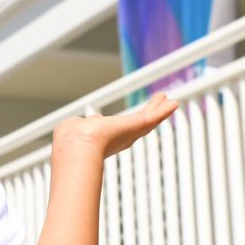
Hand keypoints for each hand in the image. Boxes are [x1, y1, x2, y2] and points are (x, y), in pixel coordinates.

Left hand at [52, 92, 177, 158]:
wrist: (77, 145)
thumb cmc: (71, 140)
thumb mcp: (77, 127)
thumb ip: (86, 124)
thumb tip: (92, 119)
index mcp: (107, 139)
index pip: (122, 129)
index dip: (131, 124)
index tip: (140, 119)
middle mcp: (122, 138)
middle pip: (140, 124)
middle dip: (150, 114)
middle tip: (159, 105)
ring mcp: (131, 133)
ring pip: (149, 119)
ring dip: (159, 109)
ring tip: (169, 99)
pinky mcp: (137, 125)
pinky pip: (154, 116)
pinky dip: (164, 110)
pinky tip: (173, 102)